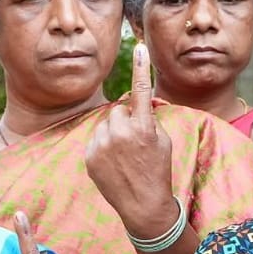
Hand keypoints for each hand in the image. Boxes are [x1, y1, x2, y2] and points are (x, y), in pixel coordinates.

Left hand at [86, 42, 176, 233]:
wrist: (144, 206)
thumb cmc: (158, 171)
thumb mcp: (162, 142)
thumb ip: (148, 120)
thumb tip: (135, 104)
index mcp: (144, 127)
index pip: (142, 90)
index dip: (141, 67)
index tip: (140, 47)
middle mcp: (121, 133)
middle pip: (118, 111)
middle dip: (126, 121)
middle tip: (135, 144)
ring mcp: (102, 145)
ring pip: (106, 124)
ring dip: (113, 133)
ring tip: (124, 157)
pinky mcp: (89, 155)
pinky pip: (95, 139)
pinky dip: (103, 147)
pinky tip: (114, 164)